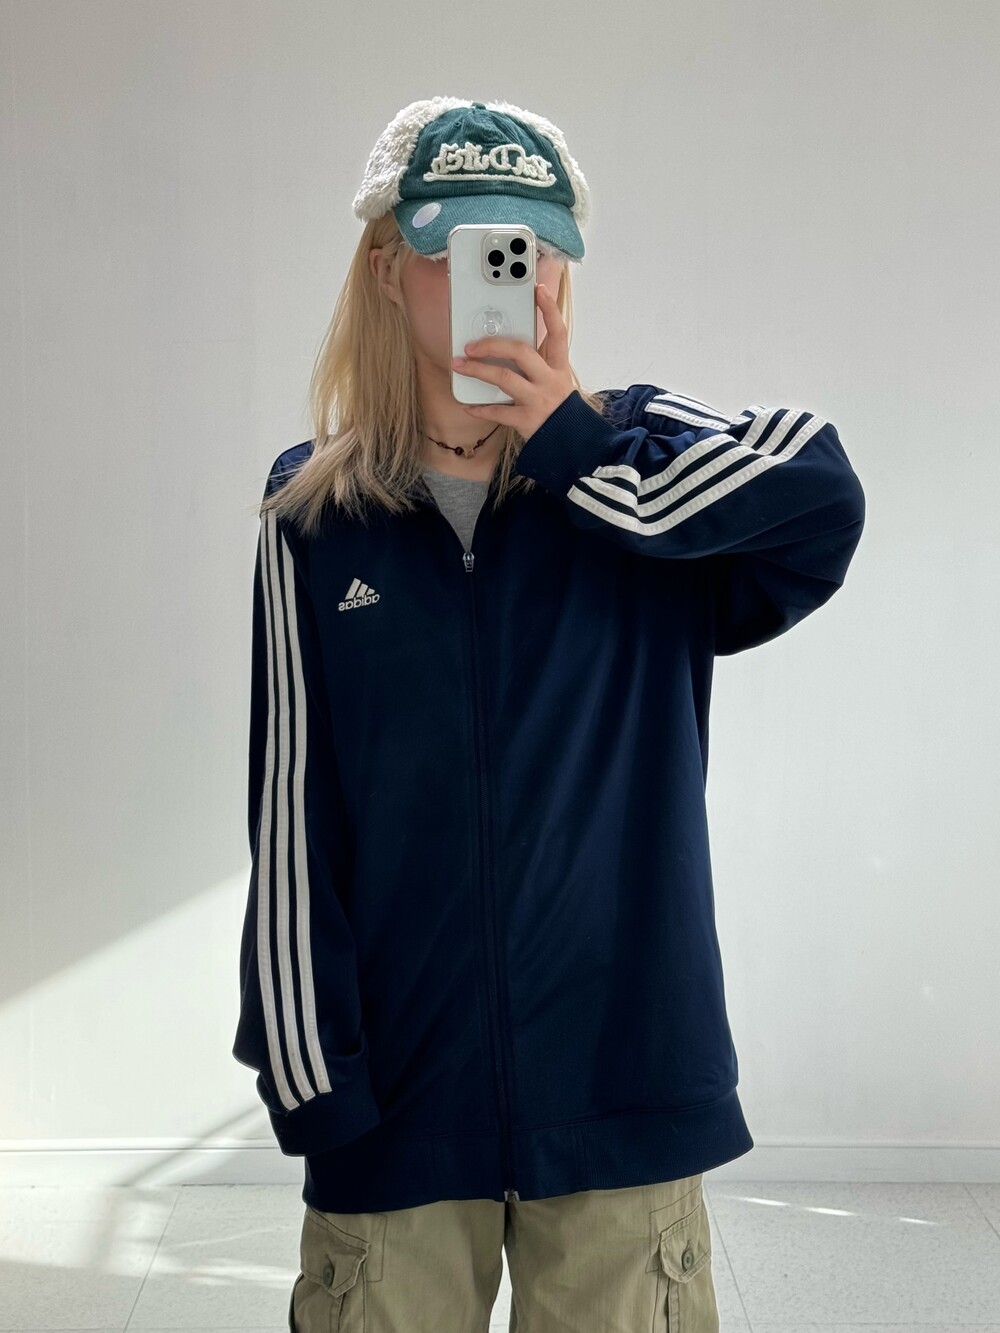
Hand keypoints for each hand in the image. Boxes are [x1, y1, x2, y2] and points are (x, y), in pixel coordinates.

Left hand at [451, 283, 575, 439]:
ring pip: (505, 379)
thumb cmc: (559, 407)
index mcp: (559, 367)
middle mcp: (549, 380)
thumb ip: (540, 361)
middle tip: (471, 345)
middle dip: (493, 345)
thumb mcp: (557, 379)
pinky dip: (481, 408)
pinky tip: (468, 405)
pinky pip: (498, 411)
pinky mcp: (527, 420)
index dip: (549, 309)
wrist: (573, 441)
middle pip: (521, 352)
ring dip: (478, 371)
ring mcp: (538, 400)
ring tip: (460, 366)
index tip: (538, 289)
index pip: (558, 332)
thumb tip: (509, 344)